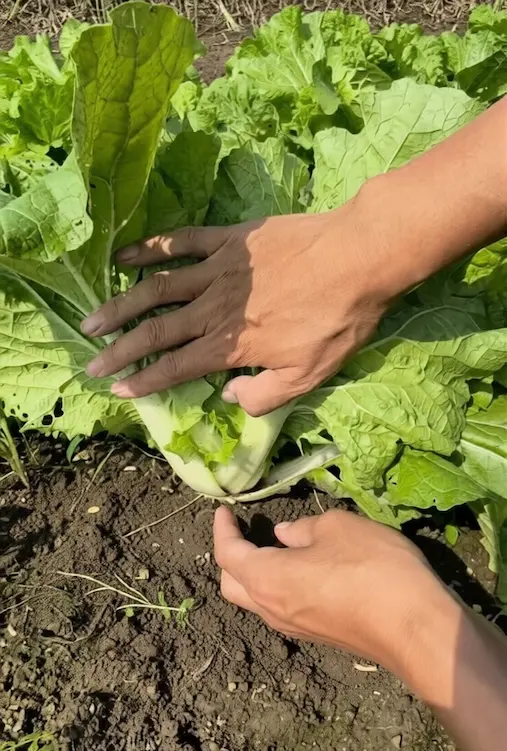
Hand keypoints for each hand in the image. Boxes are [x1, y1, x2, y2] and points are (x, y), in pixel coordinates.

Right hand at [81, 191, 397, 415]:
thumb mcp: (309, 375)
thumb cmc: (338, 320)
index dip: (144, 381)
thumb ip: (266, 395)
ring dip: (122, 305)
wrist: (359, 257)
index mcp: (232, 345)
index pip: (177, 367)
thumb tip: (230, 398)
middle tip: (91, 361)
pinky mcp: (229, 240)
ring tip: (93, 319)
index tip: (118, 389)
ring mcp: (219, 270)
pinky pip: (181, 242)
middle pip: (157, 332)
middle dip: (121, 349)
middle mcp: (215, 309)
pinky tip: (124, 255)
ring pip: (158, 289)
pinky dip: (150, 248)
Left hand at [213, 505, 443, 675]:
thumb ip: (304, 529)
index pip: (228, 554)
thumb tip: (284, 536)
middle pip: (232, 585)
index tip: (224, 510)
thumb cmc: (372, 568)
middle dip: (231, 558)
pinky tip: (302, 571)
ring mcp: (294, 628)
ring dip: (256, 575)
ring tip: (273, 548)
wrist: (414, 628)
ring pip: (257, 601)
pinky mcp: (317, 636)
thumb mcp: (338, 528)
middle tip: (244, 532)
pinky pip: (283, 610)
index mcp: (267, 579)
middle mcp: (271, 609)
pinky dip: (278, 588)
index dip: (223, 530)